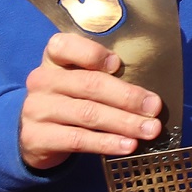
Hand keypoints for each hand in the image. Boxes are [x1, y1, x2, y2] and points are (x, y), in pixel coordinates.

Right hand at [18, 33, 161, 169]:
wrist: (36, 136)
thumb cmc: (70, 100)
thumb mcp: (79, 81)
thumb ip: (104, 77)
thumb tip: (148, 95)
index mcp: (53, 59)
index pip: (64, 46)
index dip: (92, 53)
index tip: (118, 65)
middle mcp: (42, 81)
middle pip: (89, 84)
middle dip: (127, 97)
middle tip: (154, 107)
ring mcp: (36, 109)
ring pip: (88, 113)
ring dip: (124, 122)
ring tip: (149, 130)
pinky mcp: (37, 137)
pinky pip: (78, 140)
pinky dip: (107, 143)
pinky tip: (128, 145)